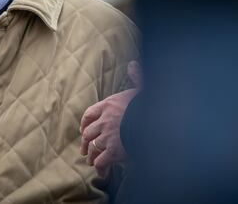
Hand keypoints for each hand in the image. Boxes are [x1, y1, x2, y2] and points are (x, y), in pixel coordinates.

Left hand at [80, 60, 141, 176]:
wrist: (154, 122)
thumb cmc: (148, 105)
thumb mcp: (142, 88)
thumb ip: (136, 77)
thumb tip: (133, 64)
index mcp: (109, 105)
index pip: (89, 114)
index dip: (85, 123)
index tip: (83, 129)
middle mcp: (104, 121)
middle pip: (88, 133)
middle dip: (85, 142)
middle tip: (84, 149)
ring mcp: (107, 137)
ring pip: (92, 148)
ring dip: (91, 156)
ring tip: (91, 161)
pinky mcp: (113, 151)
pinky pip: (101, 161)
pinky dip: (100, 167)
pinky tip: (102, 171)